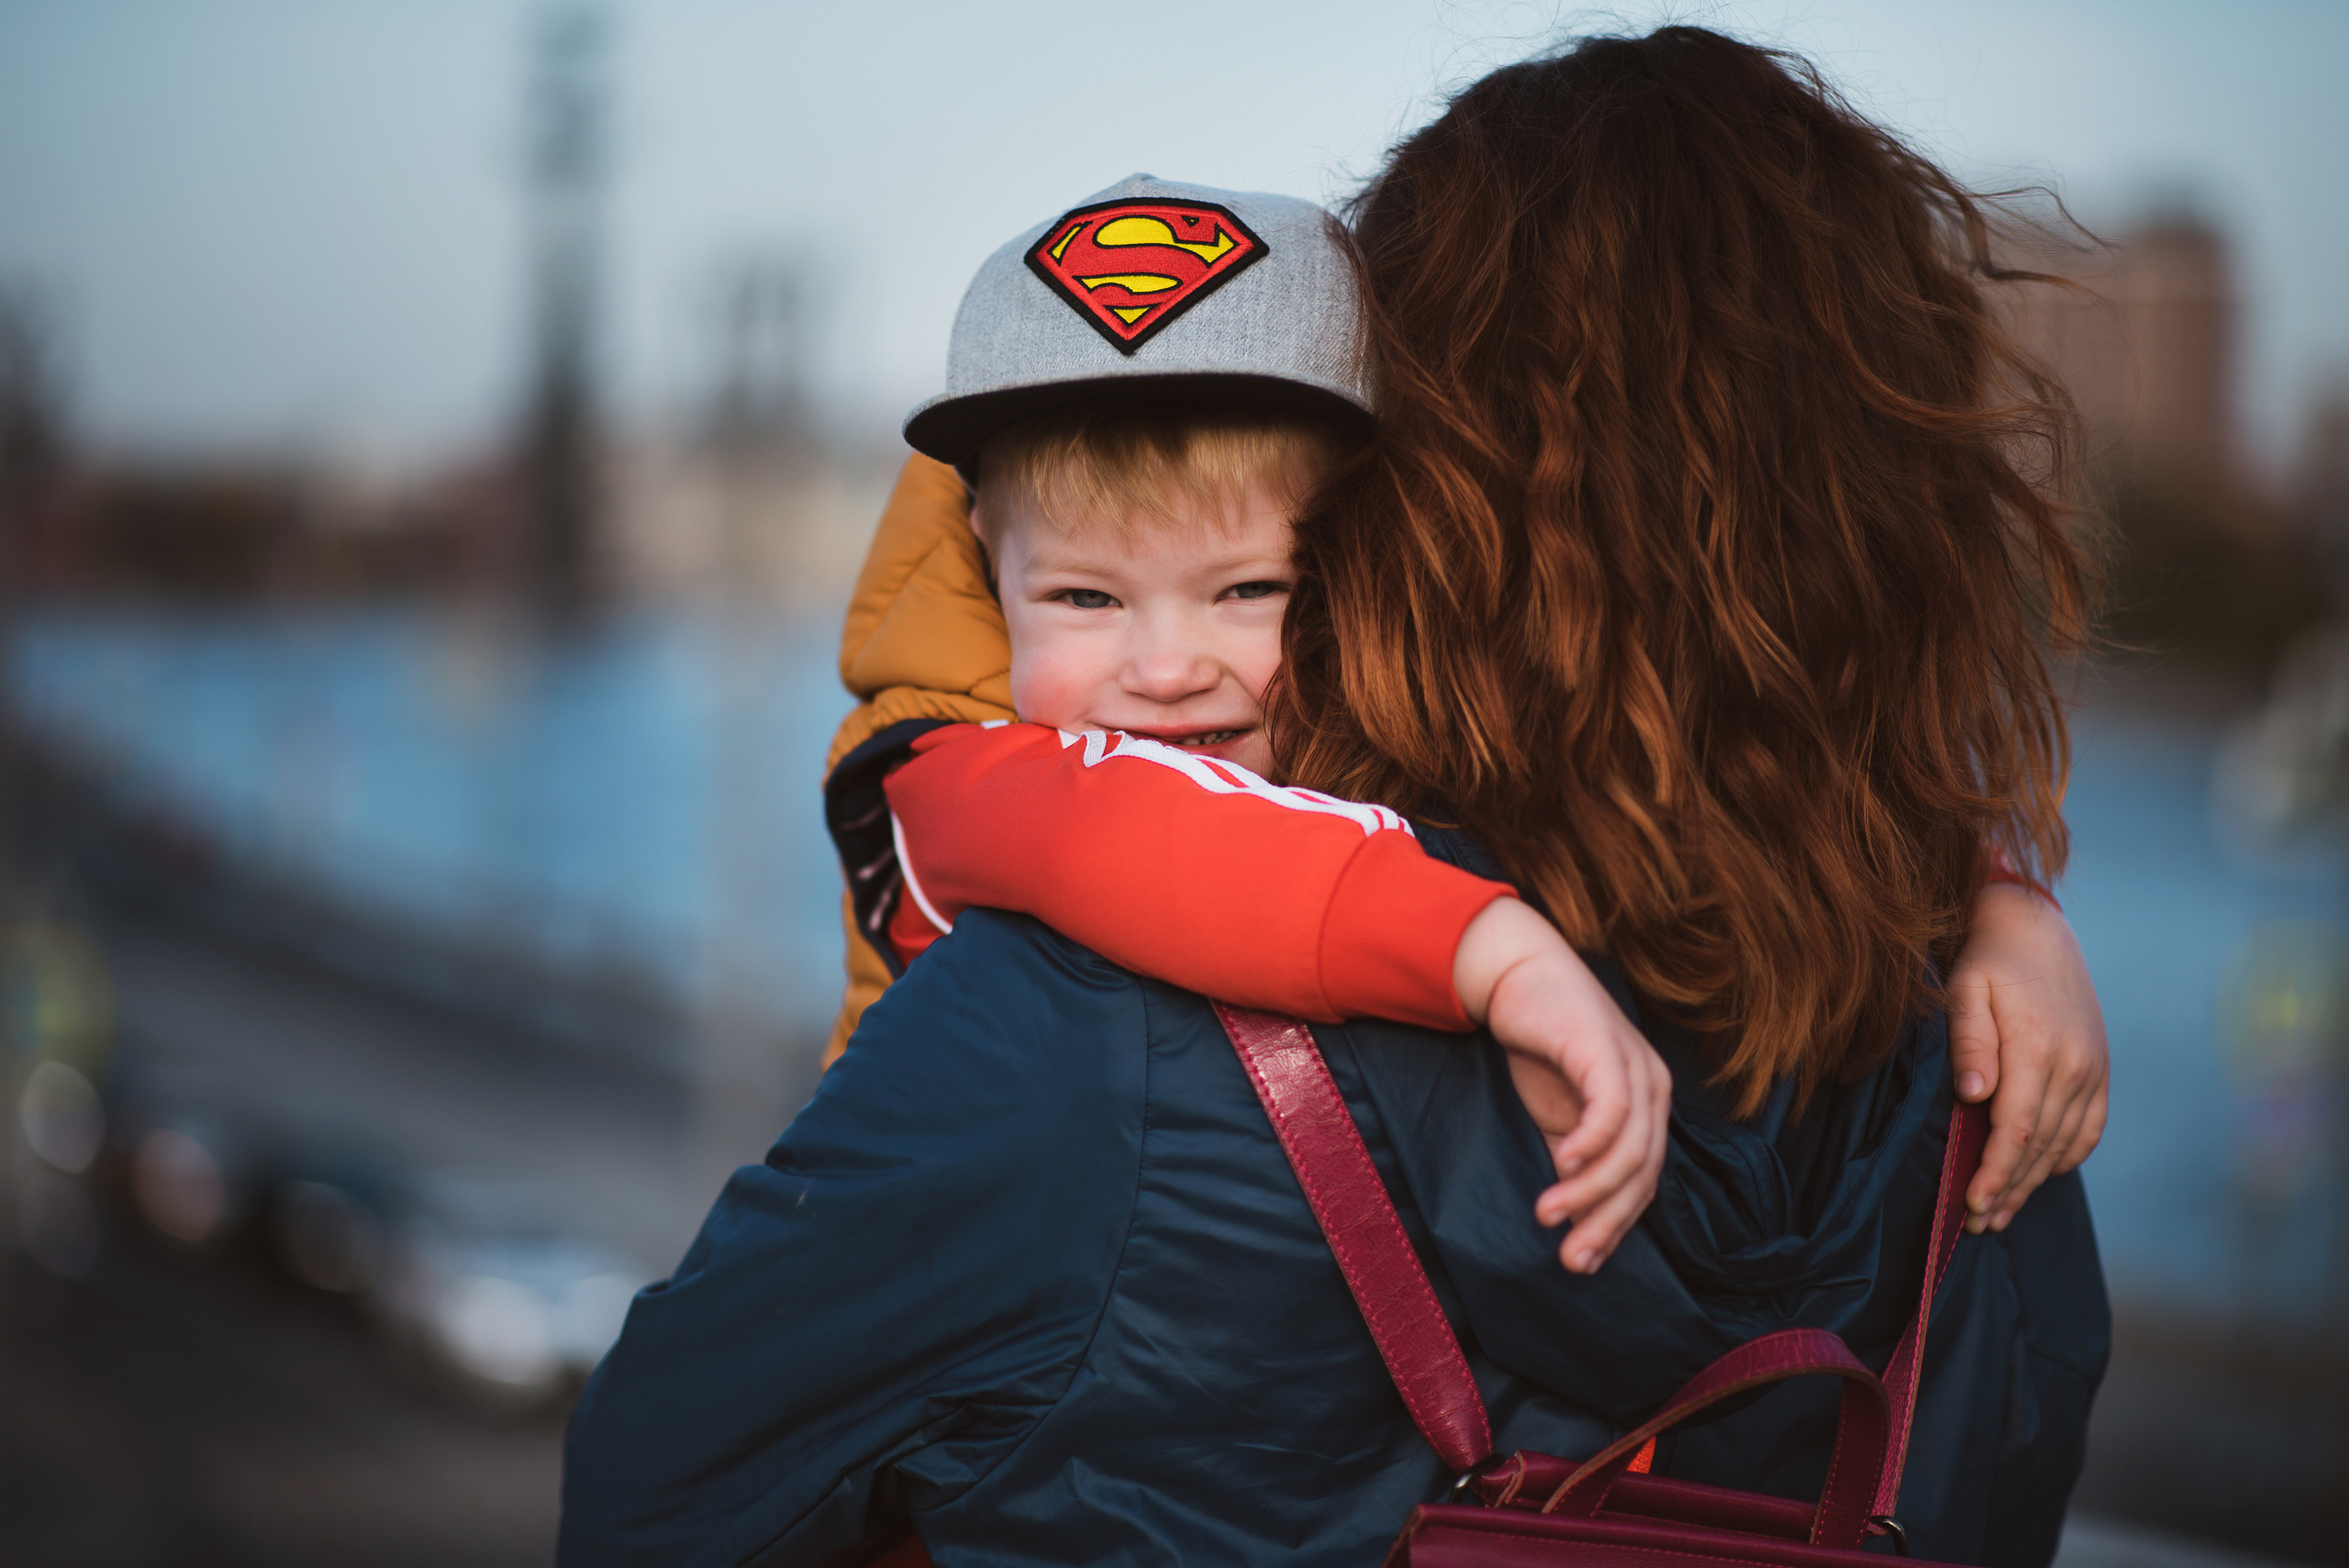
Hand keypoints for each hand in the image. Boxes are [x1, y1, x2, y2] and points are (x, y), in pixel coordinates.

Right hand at [1455, 899, 1672, 1274]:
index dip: (1616, 1225)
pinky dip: (1591, 1145)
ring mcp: (1636, 1068)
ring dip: (1590, 1191)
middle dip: (1607, 1222)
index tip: (1581, 1261)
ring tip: (1549, 1213)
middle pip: (1643, 1174)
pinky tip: (1563, 1165)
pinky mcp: (1607, 1050)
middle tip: (1571, 1258)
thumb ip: (1572, 1163)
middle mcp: (1654, 1088)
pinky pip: (1611, 1110)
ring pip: (1630, 1151)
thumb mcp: (1558, 1116)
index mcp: (1649, 1107)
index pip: (1644, 1182)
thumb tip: (1574, 1223)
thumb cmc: (1542, 1045)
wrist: (1517, 975)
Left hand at [1948, 882, 2108, 1233]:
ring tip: (2000, 1212)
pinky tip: (2039, 1175)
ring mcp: (2092, 1070)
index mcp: (2038, 1048)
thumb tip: (1973, 1095)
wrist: (2035, 929)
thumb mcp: (1963, 989)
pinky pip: (2088, 1129)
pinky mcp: (2098, 1070)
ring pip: (2064, 1144)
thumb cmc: (1986, 961)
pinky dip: (2065, 1157)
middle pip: (2040, 1146)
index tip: (1971, 1204)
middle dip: (2008, 1188)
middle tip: (1977, 1222)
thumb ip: (1968, 1041)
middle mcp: (2074, 1065)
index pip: (2016, 1129)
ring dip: (2033, 1182)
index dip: (1995, 1171)